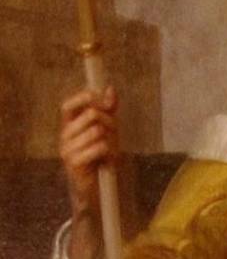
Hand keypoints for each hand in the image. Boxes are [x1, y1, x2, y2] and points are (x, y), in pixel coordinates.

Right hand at [59, 87, 118, 257]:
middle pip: (91, 115)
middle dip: (109, 121)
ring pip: (97, 130)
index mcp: (70, 125)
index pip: (68, 105)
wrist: (96, 187)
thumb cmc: (100, 155)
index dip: (84, 98)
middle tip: (113, 134)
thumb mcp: (107, 129)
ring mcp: (67, 150)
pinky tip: (105, 161)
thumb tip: (110, 88)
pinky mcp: (74, 163)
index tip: (102, 100)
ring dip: (110, 139)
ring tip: (108, 151)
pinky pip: (99, 146)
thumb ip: (108, 108)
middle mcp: (64, 136)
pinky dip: (108, 152)